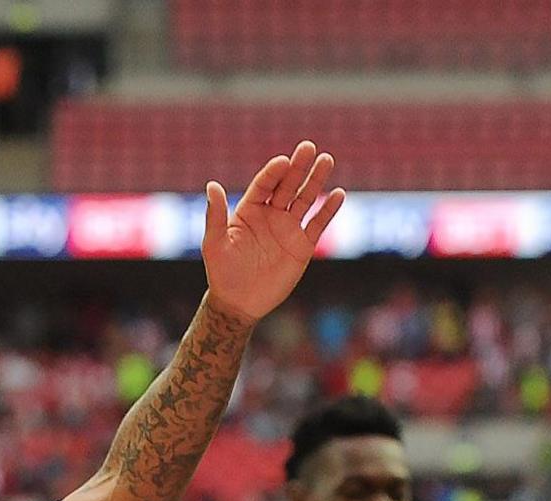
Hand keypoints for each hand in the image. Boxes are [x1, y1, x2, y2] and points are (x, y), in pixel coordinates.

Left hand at [201, 141, 345, 324]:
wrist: (240, 302)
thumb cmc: (222, 272)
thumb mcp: (214, 243)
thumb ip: (215, 215)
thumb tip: (212, 185)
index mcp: (249, 210)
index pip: (264, 185)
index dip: (273, 173)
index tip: (283, 161)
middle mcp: (271, 214)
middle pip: (287, 186)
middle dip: (298, 167)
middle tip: (309, 147)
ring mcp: (288, 229)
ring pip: (305, 199)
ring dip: (316, 180)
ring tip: (326, 160)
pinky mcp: (302, 245)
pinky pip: (318, 224)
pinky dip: (328, 210)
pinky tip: (338, 194)